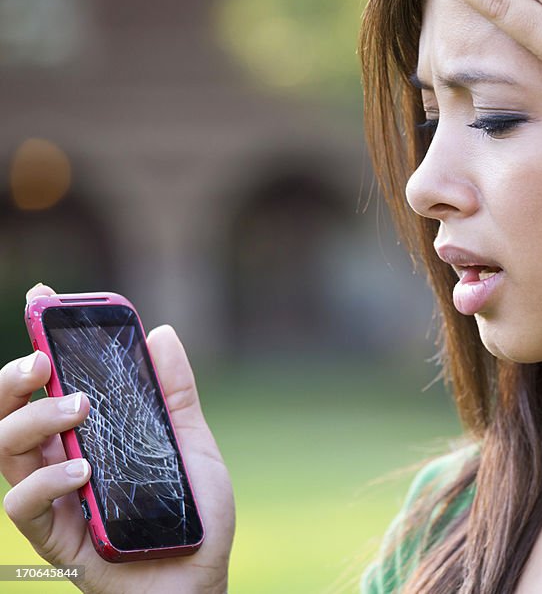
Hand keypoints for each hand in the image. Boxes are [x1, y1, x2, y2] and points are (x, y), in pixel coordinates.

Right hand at [1, 284, 234, 593]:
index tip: (40, 297)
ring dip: (31, 420)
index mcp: (90, 433)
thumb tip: (161, 333)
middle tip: (40, 360)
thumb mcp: (191, 443)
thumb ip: (174, 393)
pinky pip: (23, 505)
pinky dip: (48, 482)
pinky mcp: (53, 537)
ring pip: (4, 450)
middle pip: (10, 412)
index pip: (50, 384)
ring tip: (76, 407)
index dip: (38, 342)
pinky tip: (82, 470)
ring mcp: (53, 498)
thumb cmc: (194, 514)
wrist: (199, 578)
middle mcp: (62, 460)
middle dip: (13, 379)